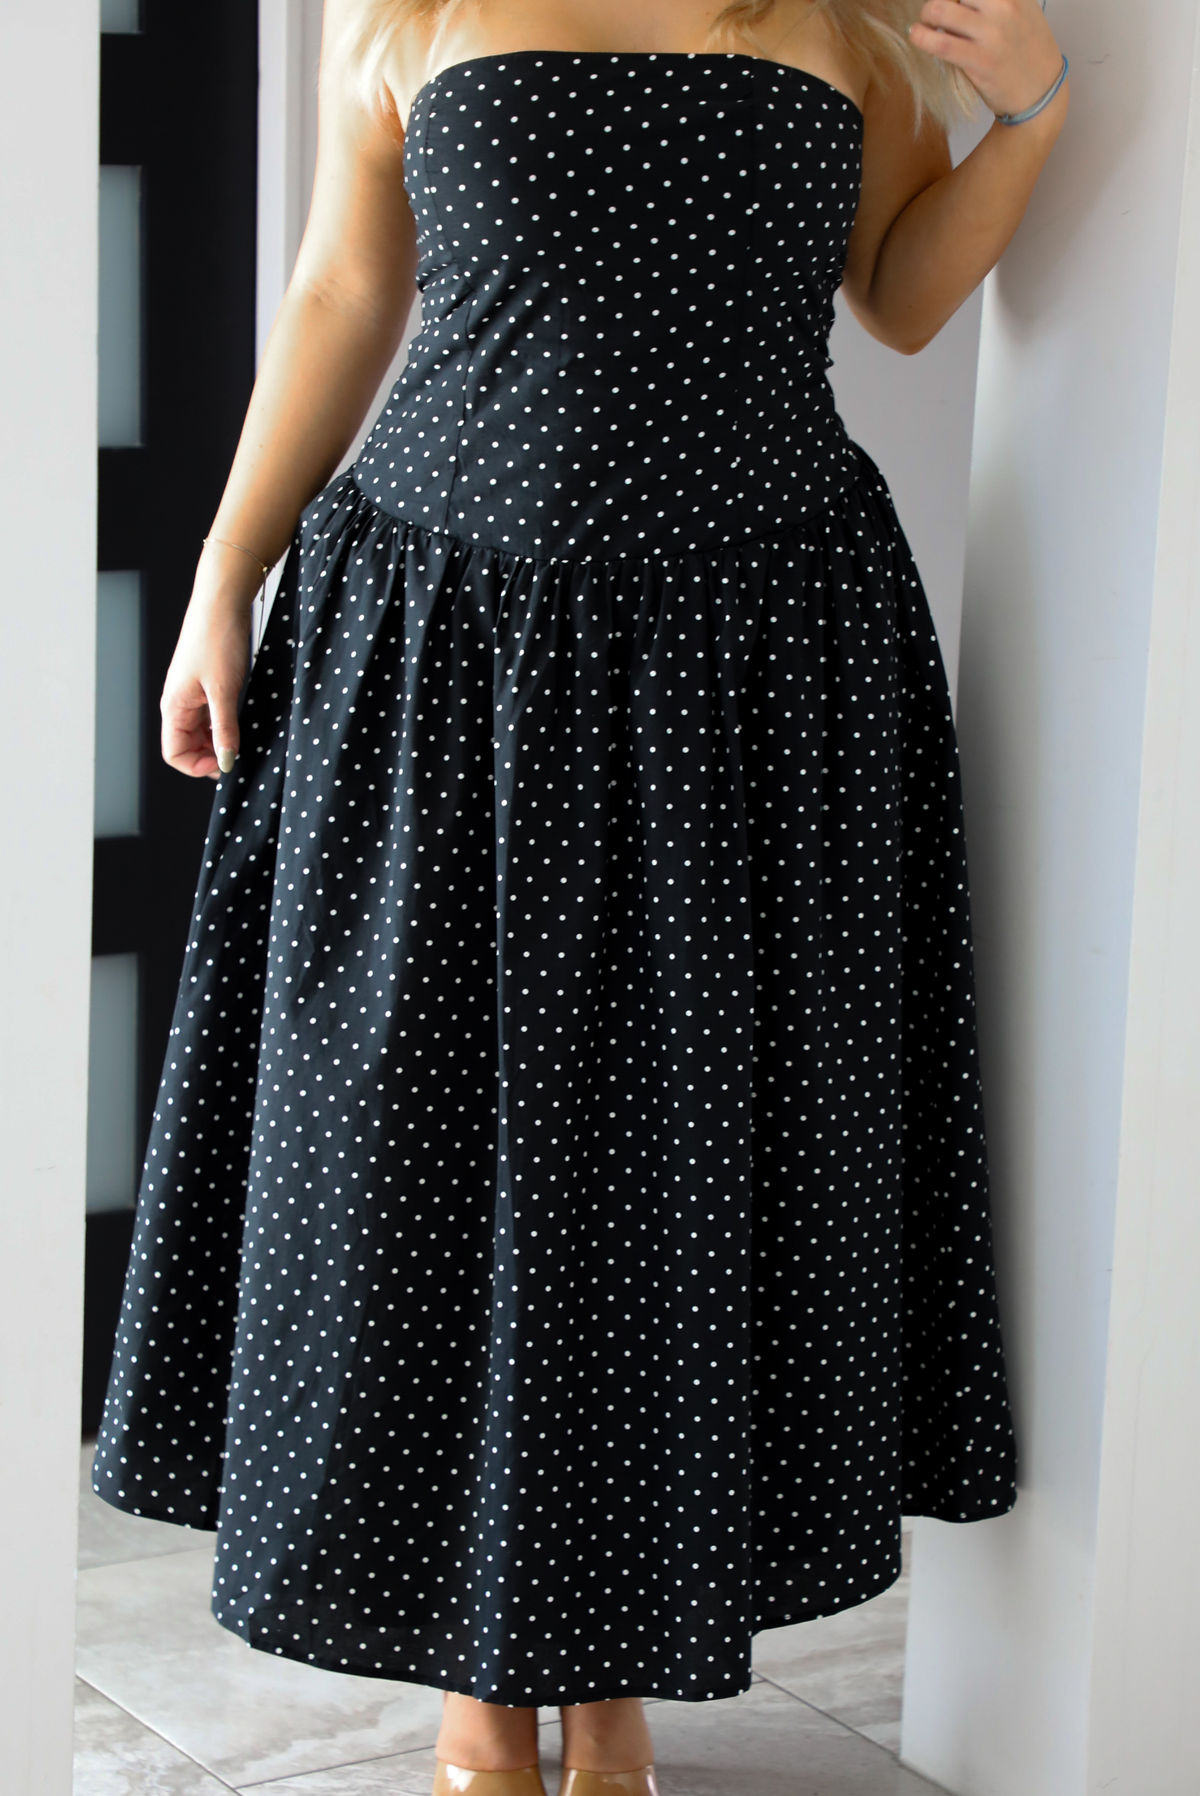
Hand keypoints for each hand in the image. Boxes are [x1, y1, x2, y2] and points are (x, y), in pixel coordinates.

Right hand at [160, 574, 254, 779]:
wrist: (222, 600)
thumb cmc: (217, 638)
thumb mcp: (225, 691)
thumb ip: (224, 729)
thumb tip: (227, 762)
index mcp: (174, 706)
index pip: (174, 754)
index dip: (198, 766)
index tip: (227, 763)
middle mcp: (178, 702)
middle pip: (188, 745)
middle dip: (212, 755)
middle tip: (241, 754)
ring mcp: (192, 693)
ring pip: (201, 730)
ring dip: (220, 739)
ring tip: (245, 736)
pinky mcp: (206, 683)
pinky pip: (211, 714)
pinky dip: (225, 723)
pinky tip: (243, 719)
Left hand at [909, 0, 1064, 120]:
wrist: (1041, 91)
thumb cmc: (1027, 49)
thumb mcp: (1023, 8)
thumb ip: (994, 0)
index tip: (953, 0)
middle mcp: (1005, 7)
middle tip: (935, 11)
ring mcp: (992, 34)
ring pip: (941, 10)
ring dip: (926, 14)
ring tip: (925, 22)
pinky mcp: (979, 61)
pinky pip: (941, 44)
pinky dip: (921, 36)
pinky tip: (915, 35)